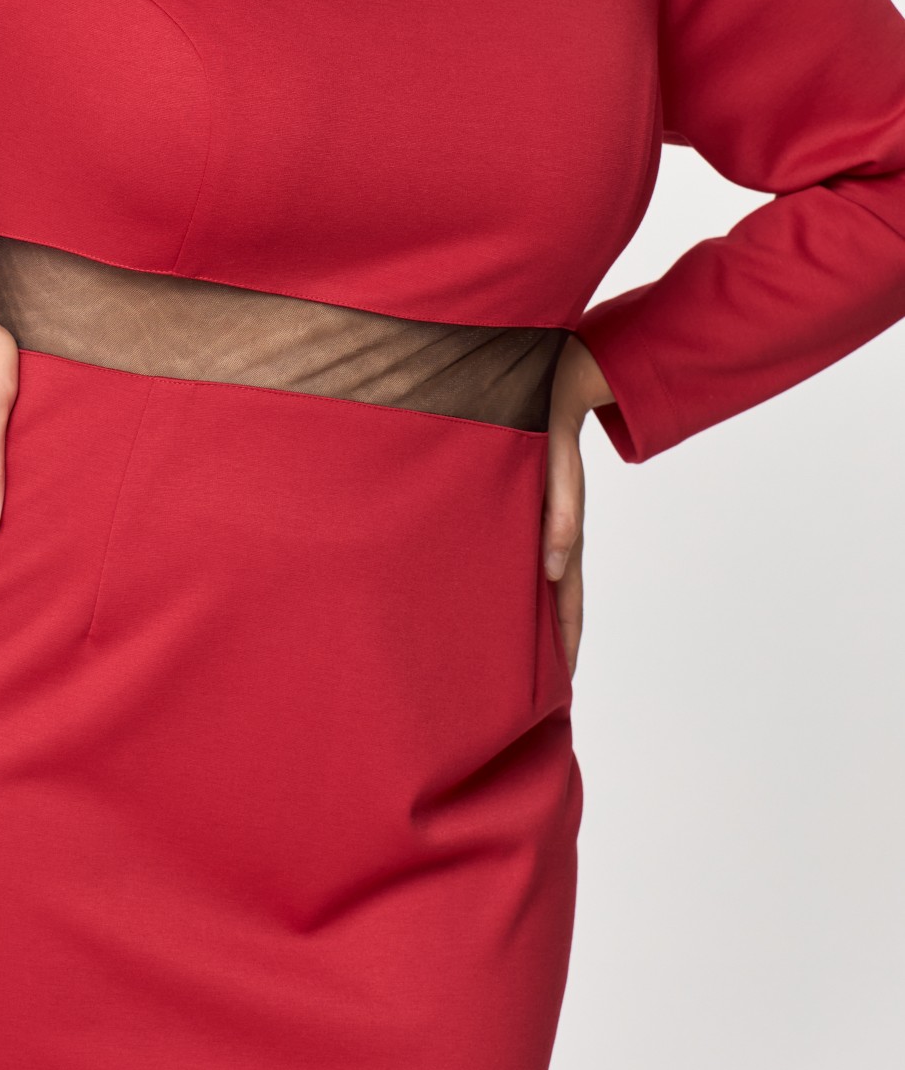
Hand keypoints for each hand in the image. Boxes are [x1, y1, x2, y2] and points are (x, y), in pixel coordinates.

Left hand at [540, 333, 614, 680]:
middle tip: (534, 689)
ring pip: (540, 582)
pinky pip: (524, 554)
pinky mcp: (525, 507)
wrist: (553, 381)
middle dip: (549, 643)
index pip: (567, 601)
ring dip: (533, 616)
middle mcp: (555, 532)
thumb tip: (554, 569)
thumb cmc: (549, 423)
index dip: (564, 642)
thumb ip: (560, 516)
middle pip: (555, 601)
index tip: (562, 684)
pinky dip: (520, 582)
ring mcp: (540, 521)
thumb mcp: (557, 467)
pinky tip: (503, 594)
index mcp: (564, 530)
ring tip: (516, 656)